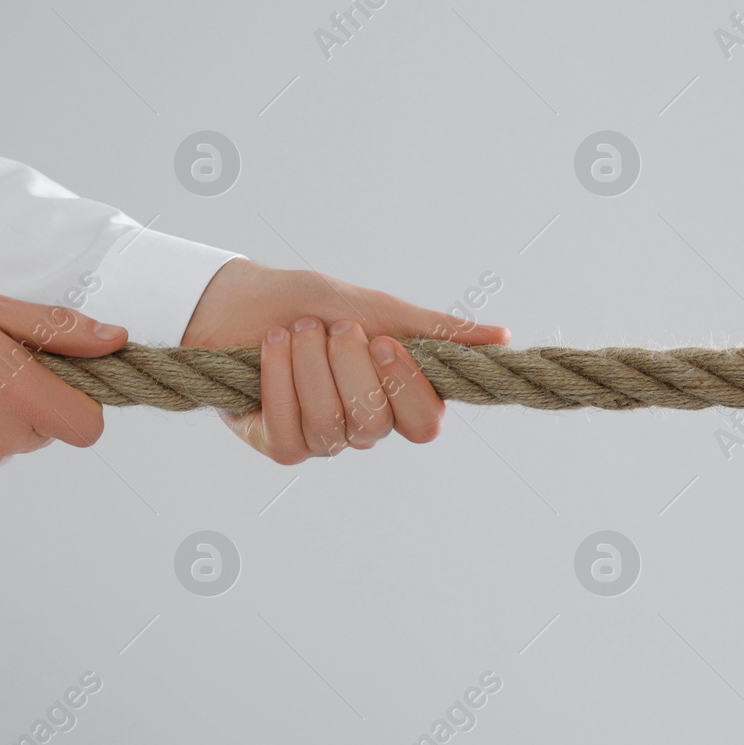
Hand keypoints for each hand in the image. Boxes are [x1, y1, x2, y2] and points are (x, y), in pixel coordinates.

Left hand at [181, 259, 508, 463]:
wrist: (241, 299)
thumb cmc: (314, 302)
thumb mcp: (379, 309)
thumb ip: (435, 331)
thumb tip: (503, 338)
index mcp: (398, 397)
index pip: (425, 423)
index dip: (407, 387)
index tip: (383, 340)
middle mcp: (365, 426)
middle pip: (375, 423)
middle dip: (349, 366)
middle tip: (333, 326)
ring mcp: (324, 440)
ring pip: (330, 427)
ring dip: (309, 368)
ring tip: (295, 330)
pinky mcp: (282, 445)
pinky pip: (291, 433)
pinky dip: (279, 383)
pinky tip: (271, 348)